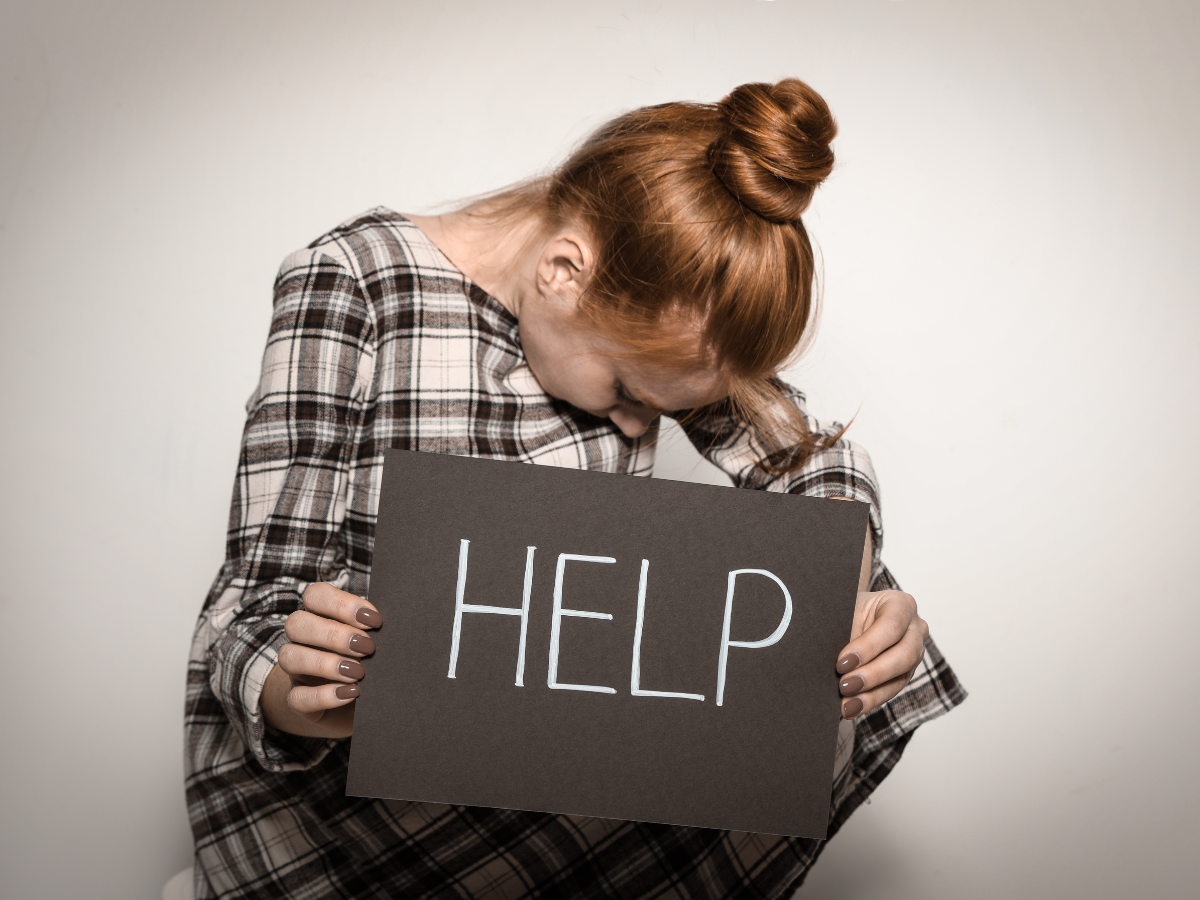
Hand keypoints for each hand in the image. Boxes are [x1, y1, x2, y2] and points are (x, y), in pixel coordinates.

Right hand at [261, 582, 382, 737]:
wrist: (368, 706)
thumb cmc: (375, 664)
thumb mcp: (376, 644)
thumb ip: (377, 630)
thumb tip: (394, 624)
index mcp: (320, 616)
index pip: (316, 596)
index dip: (342, 604)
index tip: (375, 620)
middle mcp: (303, 641)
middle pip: (296, 623)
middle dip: (333, 634)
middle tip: (368, 647)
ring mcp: (297, 672)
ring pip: (288, 657)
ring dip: (325, 663)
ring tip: (359, 672)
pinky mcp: (300, 702)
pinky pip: (297, 698)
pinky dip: (324, 695)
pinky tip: (351, 693)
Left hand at [835, 590, 927, 719]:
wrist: (851, 615)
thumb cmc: (848, 609)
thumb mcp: (845, 610)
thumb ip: (844, 630)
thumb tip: (829, 656)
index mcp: (900, 604)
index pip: (891, 626)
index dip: (868, 647)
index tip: (842, 662)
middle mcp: (914, 627)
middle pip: (904, 654)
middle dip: (873, 674)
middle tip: (845, 685)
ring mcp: (914, 652)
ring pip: (900, 677)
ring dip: (871, 694)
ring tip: (847, 704)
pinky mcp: (905, 673)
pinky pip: (892, 689)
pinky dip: (870, 699)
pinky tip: (852, 707)